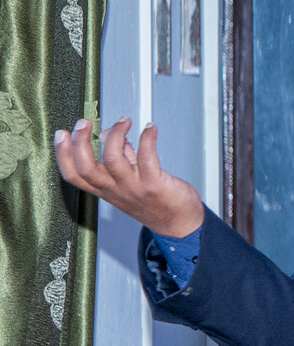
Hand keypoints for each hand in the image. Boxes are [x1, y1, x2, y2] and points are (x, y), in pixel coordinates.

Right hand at [52, 118, 203, 238]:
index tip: (61, 134)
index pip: (74, 175)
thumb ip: (119, 156)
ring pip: (113, 159)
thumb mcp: (129, 179)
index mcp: (105, 189)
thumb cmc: (155, 200)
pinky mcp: (154, 185)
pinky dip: (147, 139)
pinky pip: (147, 158)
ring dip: (115, 134)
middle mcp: (115, 190)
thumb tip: (106, 134)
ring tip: (124, 121)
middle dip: (80, 142)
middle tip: (83, 123)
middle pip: (86, 168)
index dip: (63, 154)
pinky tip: (150, 128)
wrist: (179, 224)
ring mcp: (133, 188)